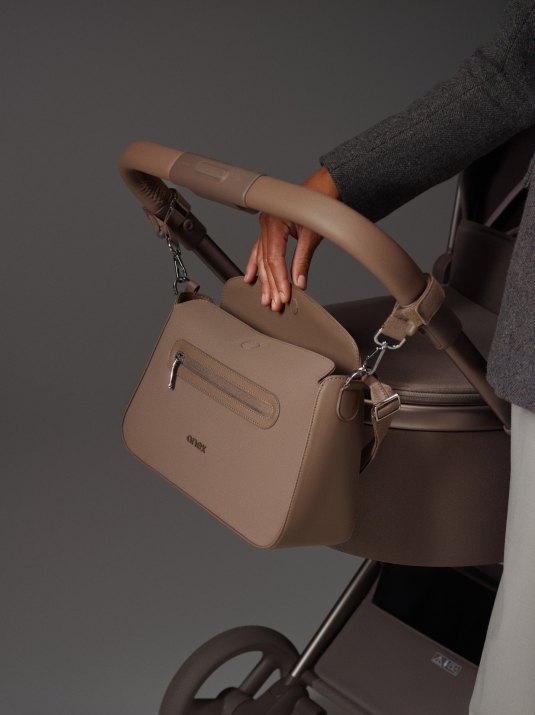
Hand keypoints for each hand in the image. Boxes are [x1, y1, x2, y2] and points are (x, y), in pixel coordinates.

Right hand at [243, 166, 338, 310]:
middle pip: (265, 261)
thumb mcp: (313, 234)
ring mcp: (266, 226)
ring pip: (261, 258)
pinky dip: (256, 264)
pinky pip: (260, 249)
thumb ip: (303, 260)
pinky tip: (251, 277)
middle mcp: (266, 224)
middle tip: (274, 304)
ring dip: (264, 280)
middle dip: (270, 285)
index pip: (274, 259)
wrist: (325, 186)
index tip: (284, 296)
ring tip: (265, 298)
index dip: (279, 280)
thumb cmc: (319, 203)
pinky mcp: (270, 228)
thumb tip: (299, 282)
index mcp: (274, 223)